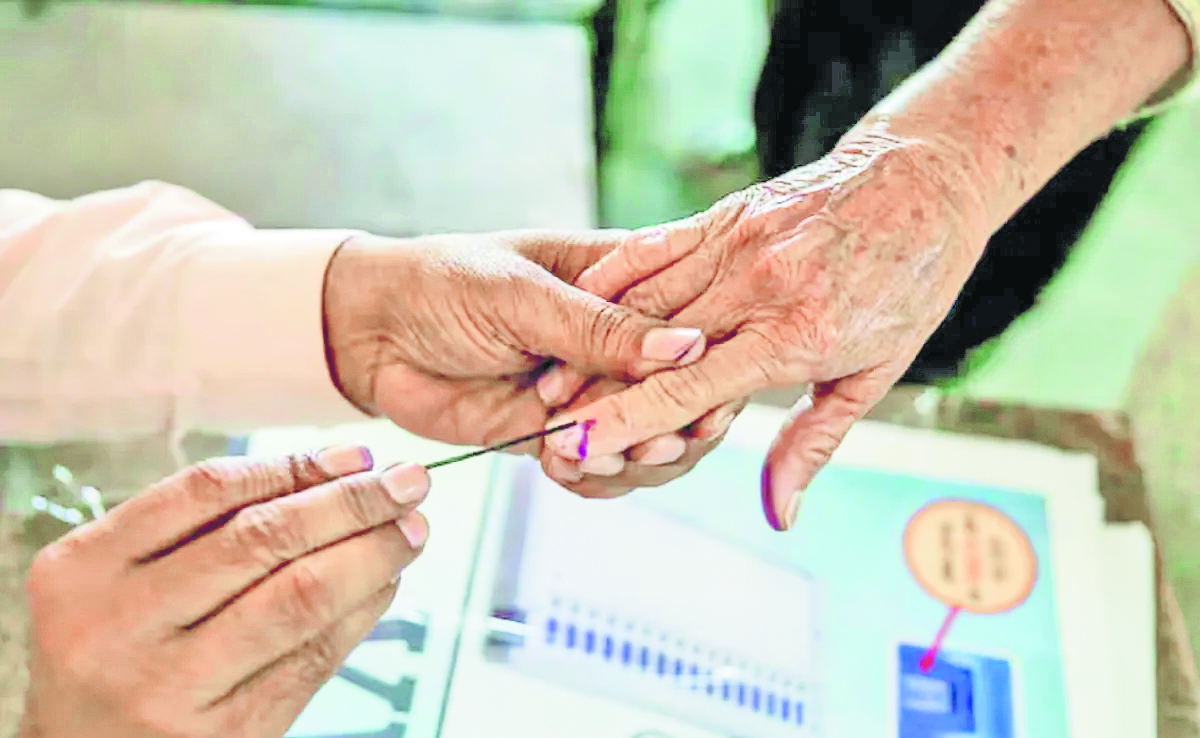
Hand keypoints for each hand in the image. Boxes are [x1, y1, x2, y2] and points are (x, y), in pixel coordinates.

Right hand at [20, 446, 428, 737]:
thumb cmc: (109, 652)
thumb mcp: (117, 579)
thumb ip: (203, 526)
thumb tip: (335, 473)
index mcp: (83, 570)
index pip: (207, 492)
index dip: (293, 467)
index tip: (354, 456)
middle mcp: (120, 627)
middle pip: (262, 540)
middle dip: (351, 503)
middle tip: (407, 481)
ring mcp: (172, 688)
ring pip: (299, 598)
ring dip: (371, 555)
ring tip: (409, 530)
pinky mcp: (226, 735)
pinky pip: (313, 658)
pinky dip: (361, 612)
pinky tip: (385, 584)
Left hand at [321, 230, 724, 491]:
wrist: (370, 333)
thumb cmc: (442, 282)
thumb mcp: (521, 294)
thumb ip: (600, 328)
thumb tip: (687, 348)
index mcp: (626, 279)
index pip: (695, 322)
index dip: (710, 366)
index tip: (707, 401)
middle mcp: (618, 338)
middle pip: (685, 392)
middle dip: (674, 424)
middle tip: (651, 444)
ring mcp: (592, 389)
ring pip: (650, 437)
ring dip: (634, 457)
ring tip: (598, 458)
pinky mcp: (560, 432)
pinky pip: (601, 466)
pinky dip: (594, 478)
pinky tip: (566, 470)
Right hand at [538, 124, 990, 528]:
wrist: (925, 180)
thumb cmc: (907, 284)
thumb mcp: (874, 375)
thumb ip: (812, 443)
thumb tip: (778, 513)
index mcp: (795, 336)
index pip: (689, 389)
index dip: (625, 421)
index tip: (574, 448)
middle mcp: (757, 287)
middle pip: (650, 348)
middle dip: (591, 392)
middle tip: (541, 429)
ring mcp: (736, 243)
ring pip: (641, 298)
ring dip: (588, 341)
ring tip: (547, 381)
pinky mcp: (724, 214)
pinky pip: (652, 248)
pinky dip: (611, 279)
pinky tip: (577, 305)